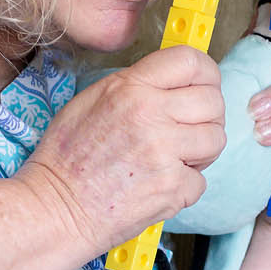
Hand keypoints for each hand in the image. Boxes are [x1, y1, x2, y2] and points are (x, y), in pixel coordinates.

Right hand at [19, 45, 225, 253]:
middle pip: (213, 101)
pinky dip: (184, 187)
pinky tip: (159, 185)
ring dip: (201, 151)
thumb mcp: (91, 101)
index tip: (205, 85)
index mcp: (129, 88)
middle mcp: (150, 114)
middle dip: (207, 117)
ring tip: (174, 159)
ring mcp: (163, 152)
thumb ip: (135, 86)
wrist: (55, 209)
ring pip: (216, 139)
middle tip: (188, 131)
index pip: (189, 60)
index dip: (205, 73)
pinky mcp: (171, 188)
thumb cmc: (66, 159)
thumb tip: (174, 82)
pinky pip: (201, 181)